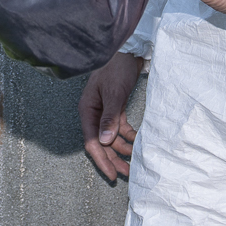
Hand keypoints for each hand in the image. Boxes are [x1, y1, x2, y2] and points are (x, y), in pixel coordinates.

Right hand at [79, 53, 143, 180]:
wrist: (127, 50)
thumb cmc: (116, 68)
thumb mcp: (113, 93)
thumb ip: (110, 118)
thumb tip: (105, 141)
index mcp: (88, 111)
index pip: (92, 142)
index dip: (102, 160)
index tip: (112, 174)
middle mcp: (94, 114)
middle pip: (102, 143)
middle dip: (114, 158)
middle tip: (126, 174)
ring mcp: (105, 112)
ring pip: (112, 137)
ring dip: (123, 149)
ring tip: (135, 162)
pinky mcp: (116, 109)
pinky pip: (121, 128)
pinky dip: (129, 136)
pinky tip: (137, 143)